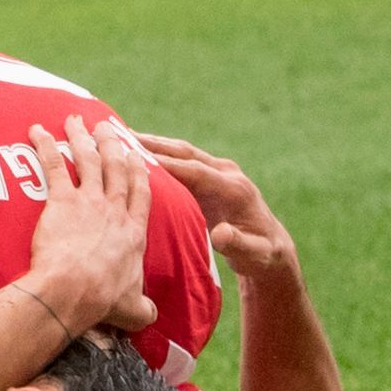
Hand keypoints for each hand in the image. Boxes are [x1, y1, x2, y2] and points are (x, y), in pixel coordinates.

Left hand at [17, 122, 157, 340]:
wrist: (73, 291)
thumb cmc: (102, 301)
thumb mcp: (132, 309)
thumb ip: (142, 308)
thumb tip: (150, 316)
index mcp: (133, 232)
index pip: (139, 194)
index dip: (138, 171)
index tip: (136, 156)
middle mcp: (114, 211)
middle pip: (116, 168)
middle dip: (112, 144)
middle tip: (107, 127)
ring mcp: (89, 202)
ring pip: (87, 160)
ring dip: (82, 137)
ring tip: (76, 120)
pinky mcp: (62, 201)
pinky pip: (52, 166)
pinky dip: (45, 145)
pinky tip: (37, 130)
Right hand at [131, 134, 296, 288]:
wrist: (271, 247)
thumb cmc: (261, 255)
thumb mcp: (253, 254)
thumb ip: (237, 244)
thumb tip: (220, 234)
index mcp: (234, 189)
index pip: (196, 171)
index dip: (167, 163)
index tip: (138, 156)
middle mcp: (226, 173)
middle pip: (185, 153)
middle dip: (153, 144)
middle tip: (119, 135)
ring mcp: (218, 172)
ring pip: (181, 152)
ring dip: (153, 144)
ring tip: (120, 136)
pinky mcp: (209, 176)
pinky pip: (181, 160)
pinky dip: (159, 154)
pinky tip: (136, 152)